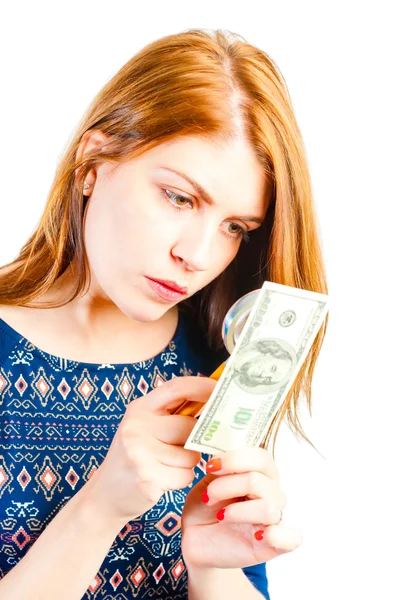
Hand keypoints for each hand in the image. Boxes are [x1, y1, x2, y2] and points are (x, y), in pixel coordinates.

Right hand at [84, 376, 216, 525]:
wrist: (105, 495)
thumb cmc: (134, 457)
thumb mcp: (144, 427)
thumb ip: (172, 413)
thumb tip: (212, 400)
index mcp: (139, 409)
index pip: (177, 387)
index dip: (203, 387)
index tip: (221, 391)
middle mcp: (137, 426)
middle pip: (189, 426)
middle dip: (194, 441)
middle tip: (177, 449)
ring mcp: (140, 452)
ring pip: (191, 454)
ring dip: (187, 464)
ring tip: (165, 466)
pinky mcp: (148, 477)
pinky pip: (185, 475)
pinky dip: (181, 480)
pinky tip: (163, 480)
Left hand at [181, 447, 301, 568]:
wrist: (194, 539)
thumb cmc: (204, 507)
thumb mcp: (208, 480)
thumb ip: (222, 465)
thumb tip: (222, 447)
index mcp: (260, 473)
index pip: (261, 457)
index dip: (235, 459)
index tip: (211, 466)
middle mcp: (272, 494)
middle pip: (258, 481)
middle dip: (226, 486)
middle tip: (208, 496)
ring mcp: (274, 520)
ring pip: (267, 507)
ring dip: (237, 511)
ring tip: (221, 516)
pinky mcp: (272, 546)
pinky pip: (291, 539)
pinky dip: (277, 536)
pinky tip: (257, 535)